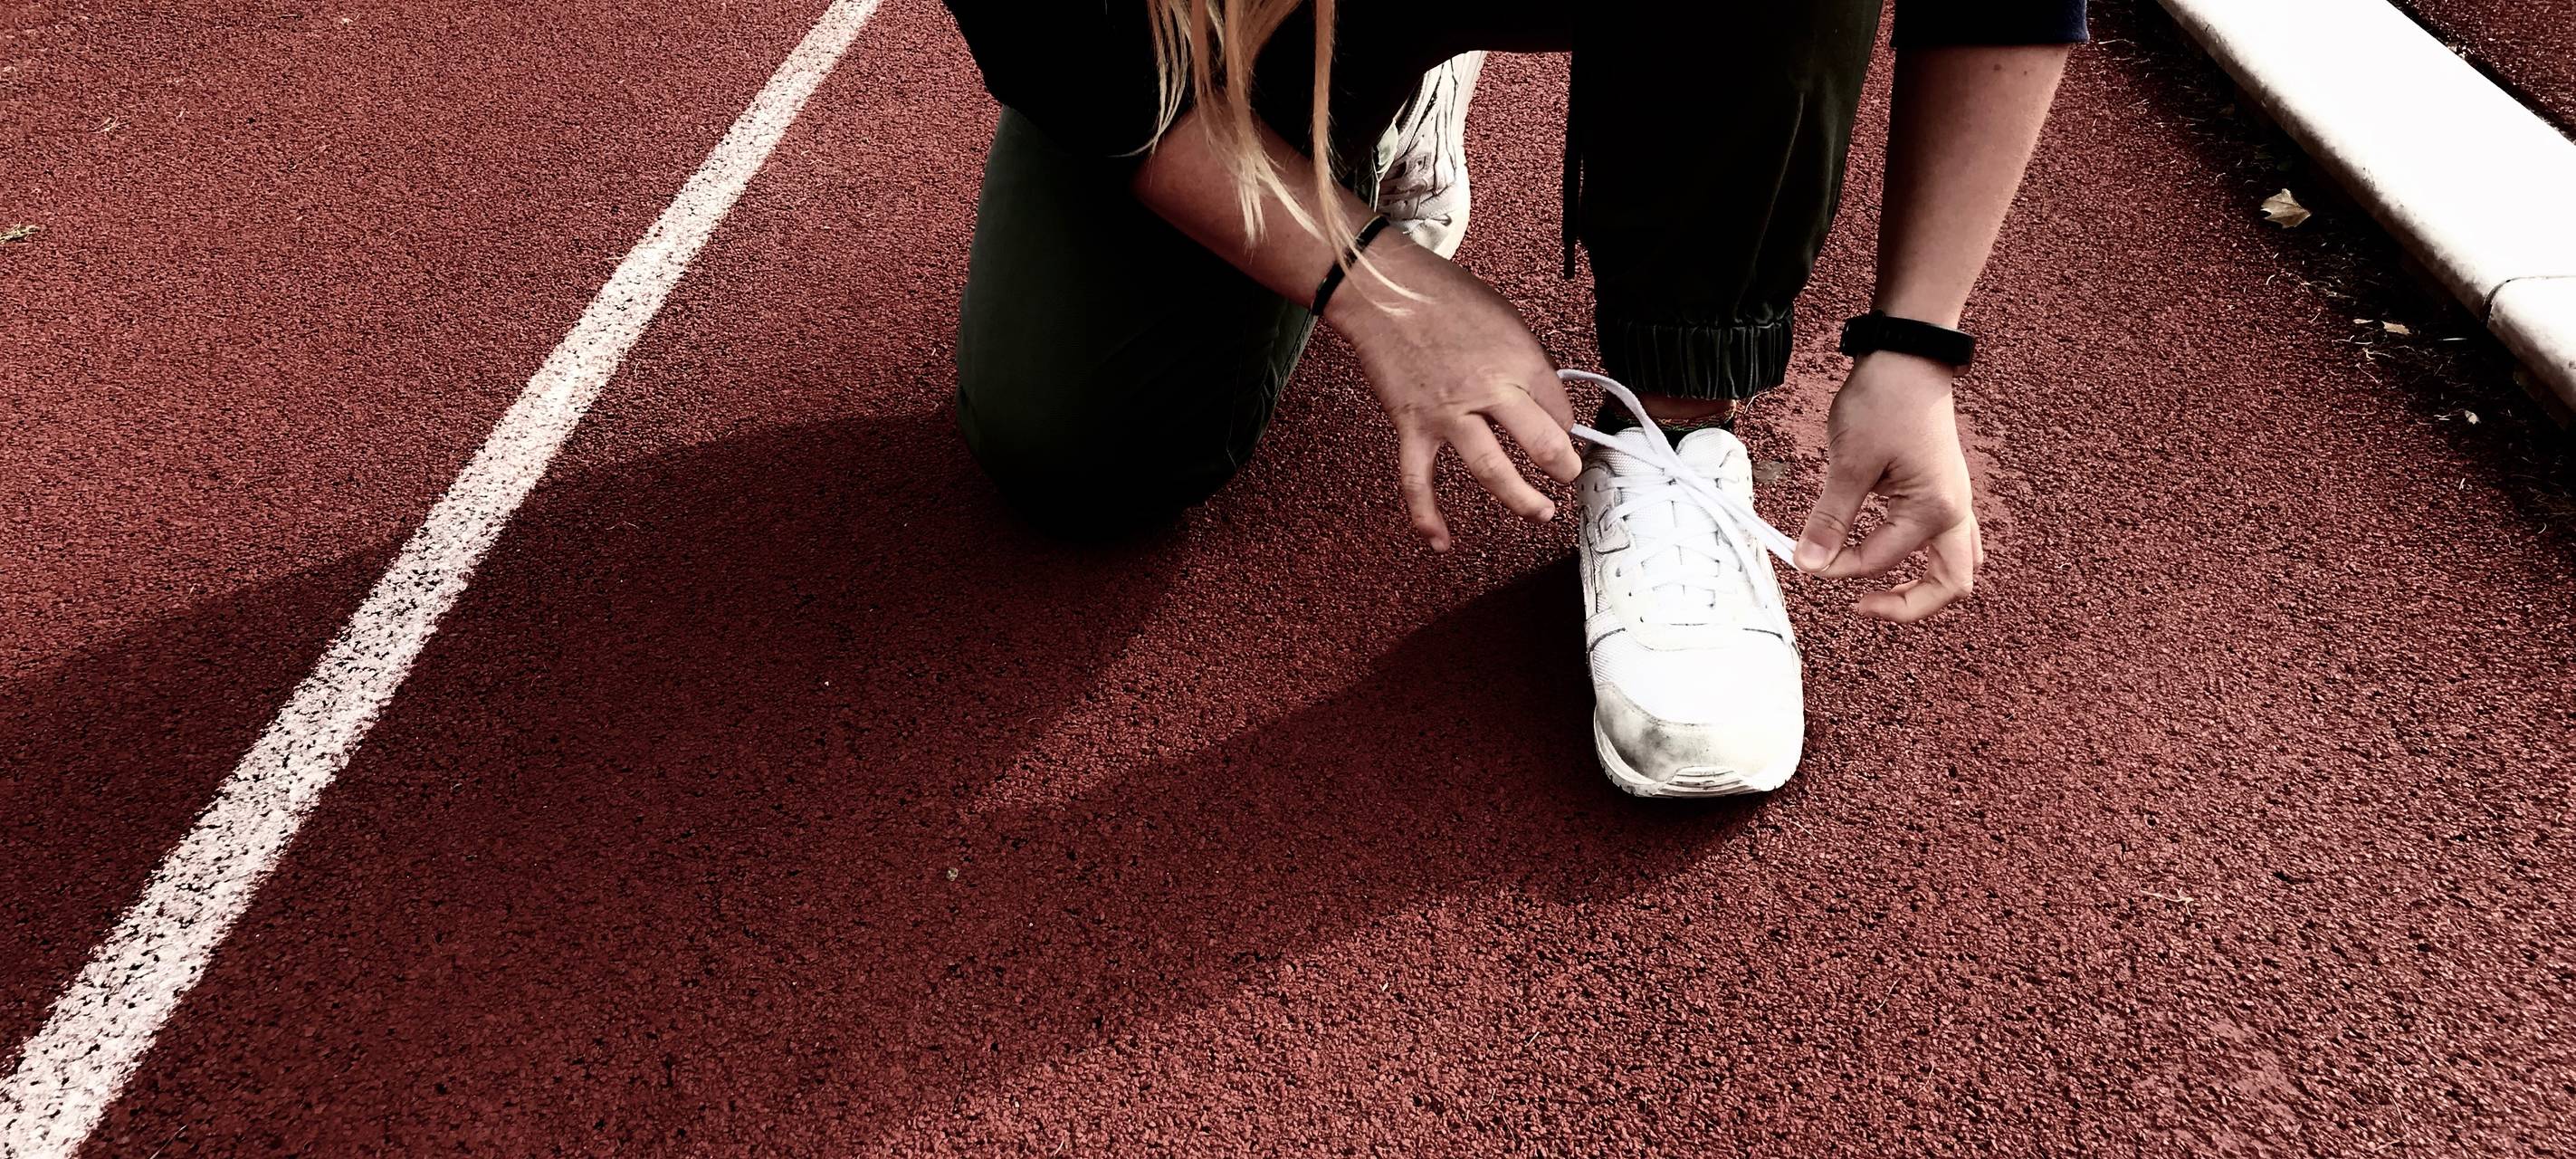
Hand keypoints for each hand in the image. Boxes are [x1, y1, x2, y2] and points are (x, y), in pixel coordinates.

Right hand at [1325, 236, 1580, 551]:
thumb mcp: (1506, 317)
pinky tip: (1441, 541)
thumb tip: (1545, 398)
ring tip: (1539, 512)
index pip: (1560, 408)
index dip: (1568, 425)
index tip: (1563, 432)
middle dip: (1564, 468)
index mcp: (1518, 360)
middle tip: (1569, 477)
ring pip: (1492, 471)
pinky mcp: (1413, 426)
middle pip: (1542, 444)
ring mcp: (1449, 414)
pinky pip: (1418, 481)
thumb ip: (1528, 360)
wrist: (1384, 291)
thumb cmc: (1443, 296)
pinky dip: (1427, 516)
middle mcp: (1489, 390)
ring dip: (1521, 499)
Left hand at [1793, 352, 1982, 621]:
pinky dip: (1921, 557)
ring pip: (1955, 564)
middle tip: (1861, 606)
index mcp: (1934, 510)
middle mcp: (1955, 512)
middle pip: (1952, 585)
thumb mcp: (1849, 463)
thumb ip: (1830, 519)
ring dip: (1923, 585)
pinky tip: (1884, 550)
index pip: (1878, 561)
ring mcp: (1955, 501)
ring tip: (1876, 589)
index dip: (1836, 568)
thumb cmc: (1884, 401)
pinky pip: (1946, 540)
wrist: (1908, 356)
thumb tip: (1809, 565)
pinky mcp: (1944, 490)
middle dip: (1908, 605)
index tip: (1802, 557)